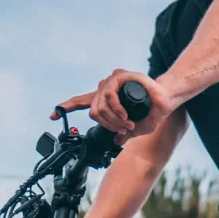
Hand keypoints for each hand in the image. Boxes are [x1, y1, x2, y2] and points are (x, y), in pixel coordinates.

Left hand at [53, 70, 175, 145]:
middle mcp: (105, 89)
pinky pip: (109, 97)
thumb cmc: (152, 113)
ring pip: (100, 107)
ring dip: (113, 120)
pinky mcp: (119, 76)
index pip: (81, 102)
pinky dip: (117, 111)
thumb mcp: (135, 129)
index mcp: (106, 99)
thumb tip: (116, 141)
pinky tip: (125, 116)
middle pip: (92, 112)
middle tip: (122, 129)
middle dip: (107, 126)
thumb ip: (123, 133)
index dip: (65, 108)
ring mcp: (111, 81)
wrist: (165, 101)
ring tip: (126, 123)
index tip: (53, 115)